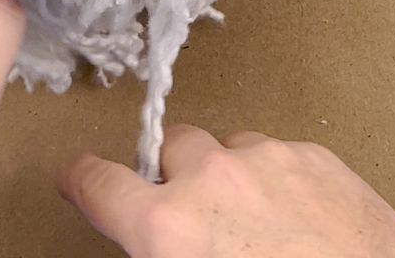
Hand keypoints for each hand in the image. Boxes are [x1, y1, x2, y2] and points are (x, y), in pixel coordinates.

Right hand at [59, 125, 394, 257]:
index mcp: (170, 228)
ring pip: (232, 148)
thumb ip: (162, 251)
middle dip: (180, 176)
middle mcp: (211, 179)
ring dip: (236, 178)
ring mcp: (267, 160)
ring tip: (268, 225)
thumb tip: (156, 242)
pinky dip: (283, 181)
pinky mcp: (315, 157)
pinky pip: (282, 155)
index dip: (84, 179)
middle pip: (173, 147)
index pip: (102, 184)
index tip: (79, 175)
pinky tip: (309, 222)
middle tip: (203, 216)